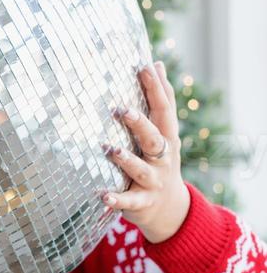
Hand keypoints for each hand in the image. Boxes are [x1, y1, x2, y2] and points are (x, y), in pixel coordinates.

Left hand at [101, 60, 189, 243]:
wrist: (170, 209)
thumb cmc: (160, 161)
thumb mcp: (165, 132)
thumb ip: (160, 101)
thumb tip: (156, 63)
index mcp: (166, 138)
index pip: (164, 110)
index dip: (156, 89)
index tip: (144, 67)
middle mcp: (162, 158)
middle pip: (154, 139)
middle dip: (140, 124)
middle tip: (120, 110)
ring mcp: (152, 181)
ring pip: (140, 170)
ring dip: (126, 160)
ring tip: (110, 149)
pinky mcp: (142, 202)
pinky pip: (129, 200)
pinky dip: (116, 199)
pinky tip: (102, 196)